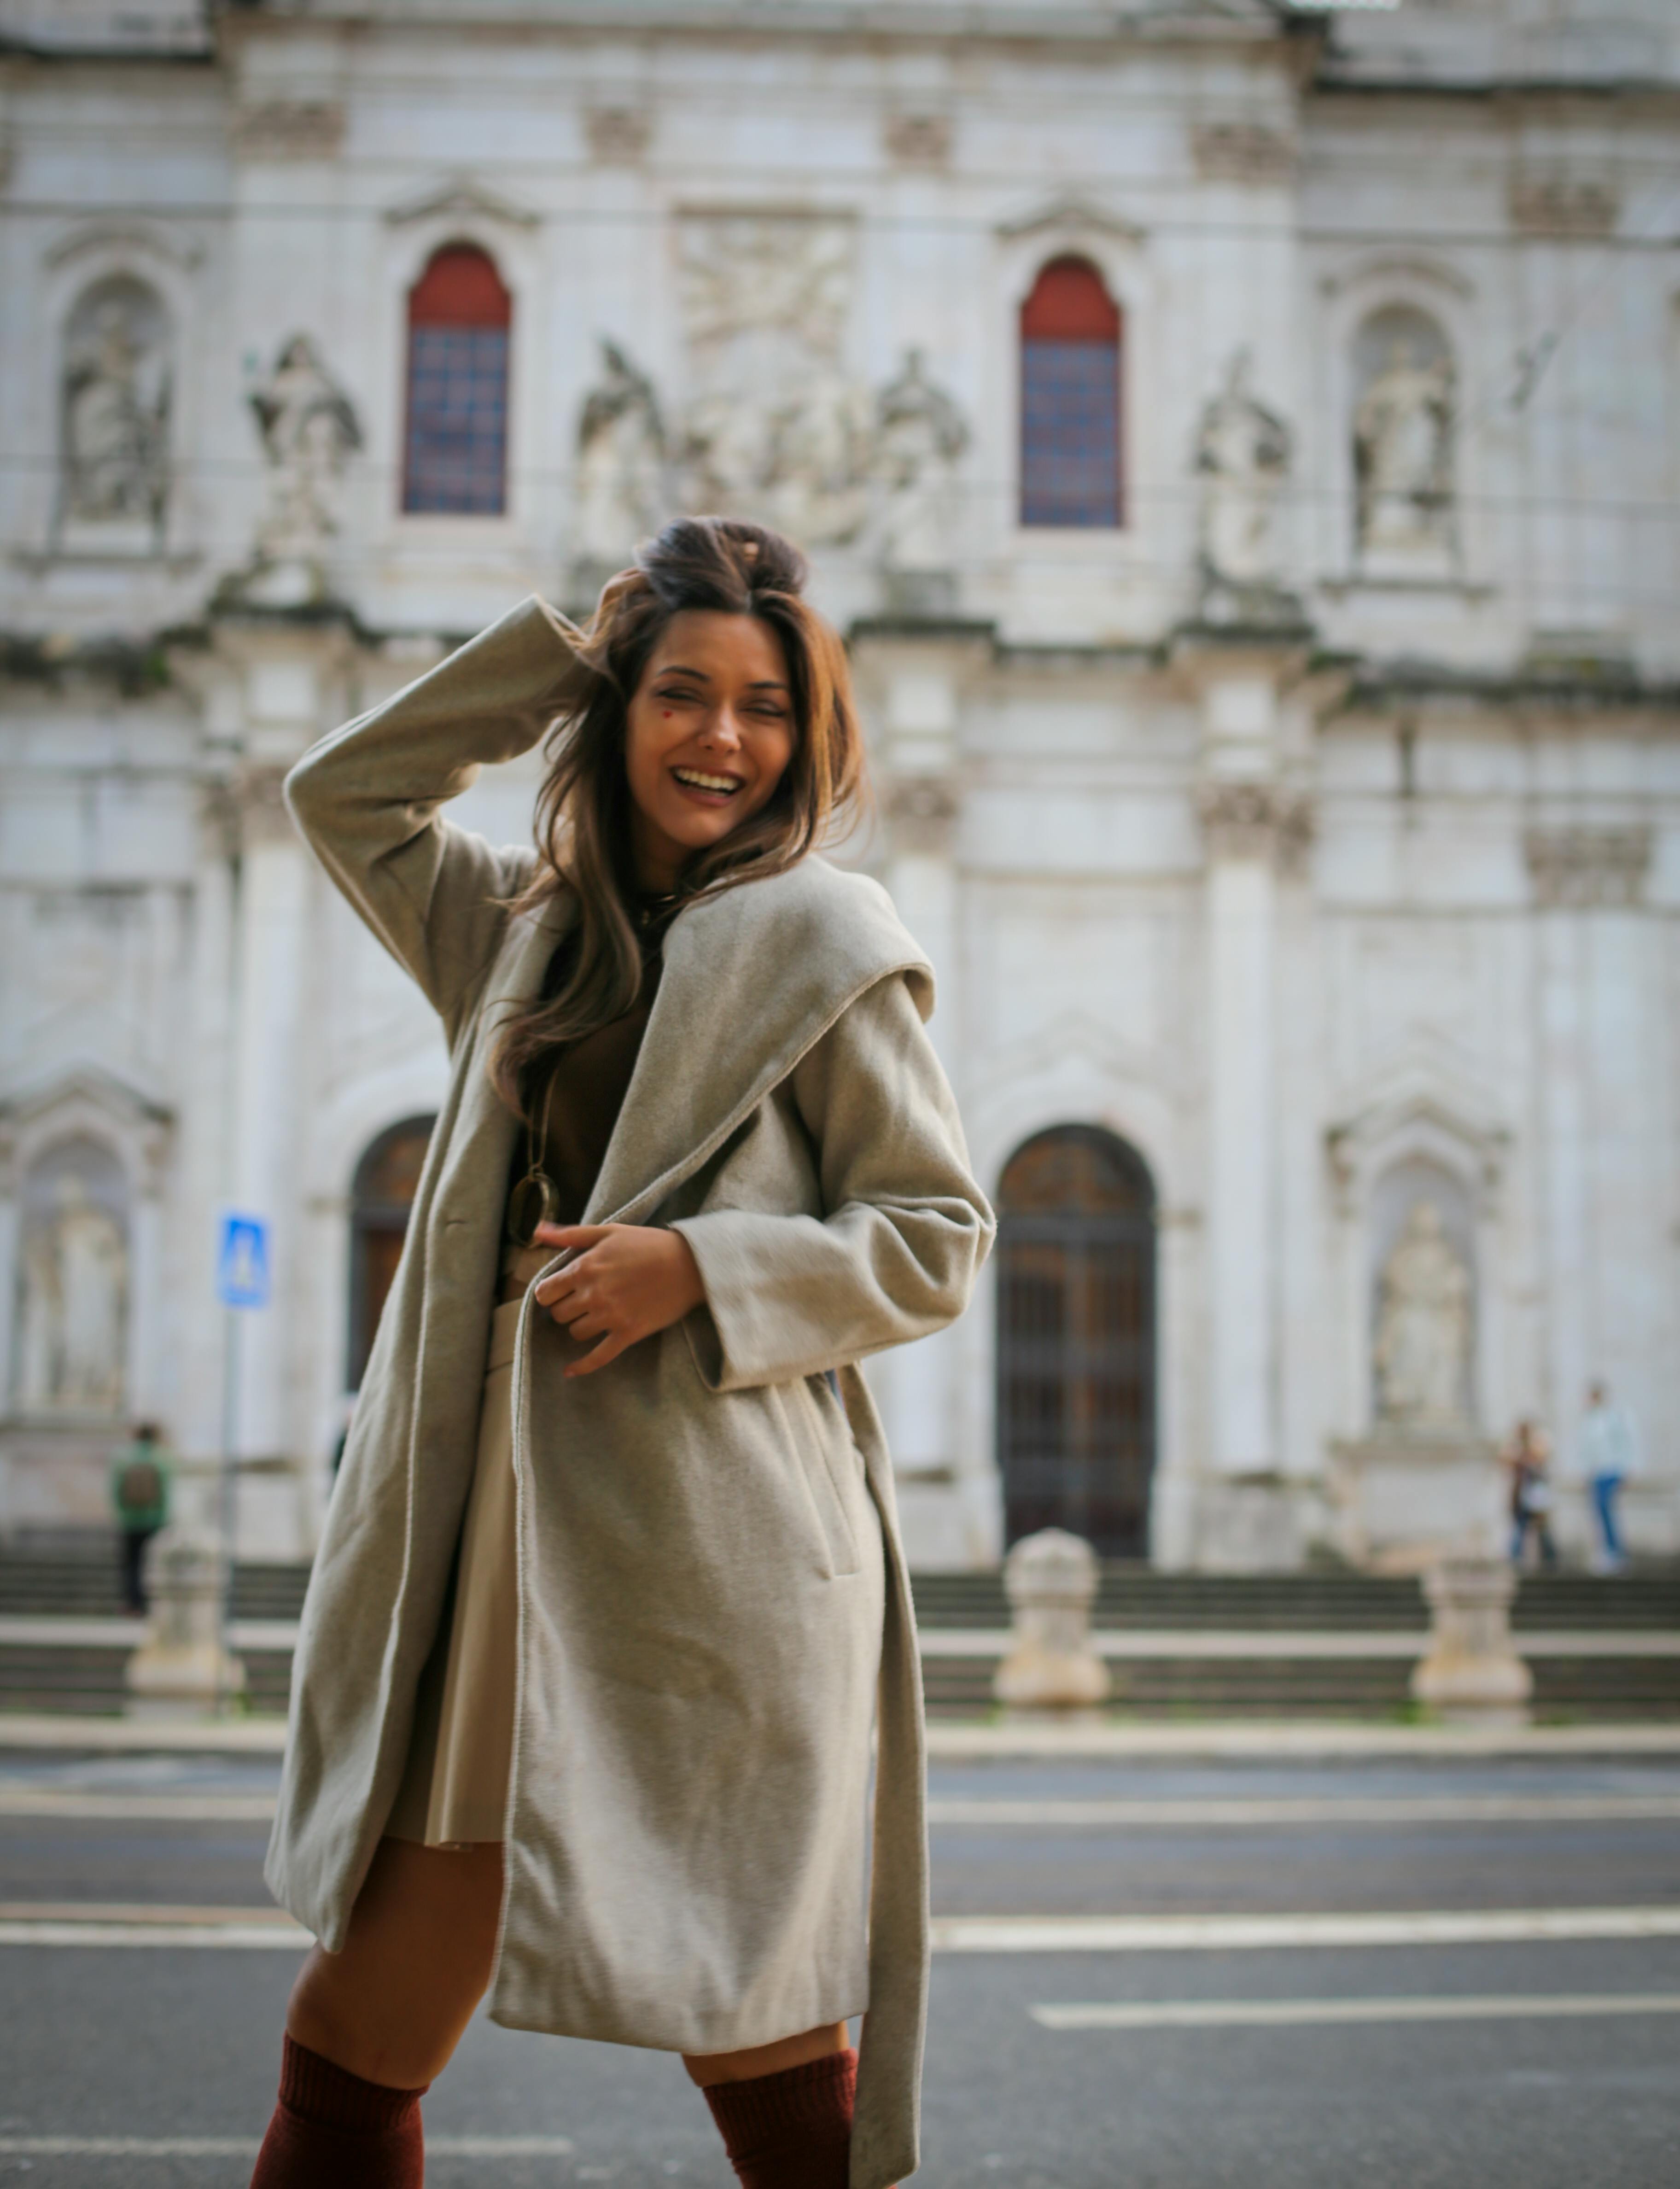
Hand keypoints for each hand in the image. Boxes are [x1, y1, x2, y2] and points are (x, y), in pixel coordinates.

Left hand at [530, 1222, 704, 1378]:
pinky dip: (581, 1367)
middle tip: (581, 1302)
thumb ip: (570, 1234)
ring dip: (580, 1326)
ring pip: (576, 1333)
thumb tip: (537, 1232)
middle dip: (566, 1308)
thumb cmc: (649, 1244)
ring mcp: (610, 1316)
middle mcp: (593, 1294)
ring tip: (594, 1316)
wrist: (689, 1264)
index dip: (550, 1293)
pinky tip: (569, 1371)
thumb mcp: (608, 1231)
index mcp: (584, 1267)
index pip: (545, 1292)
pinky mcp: (628, 1333)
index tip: (560, 1291)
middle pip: (559, 1314)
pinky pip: (597, 1357)